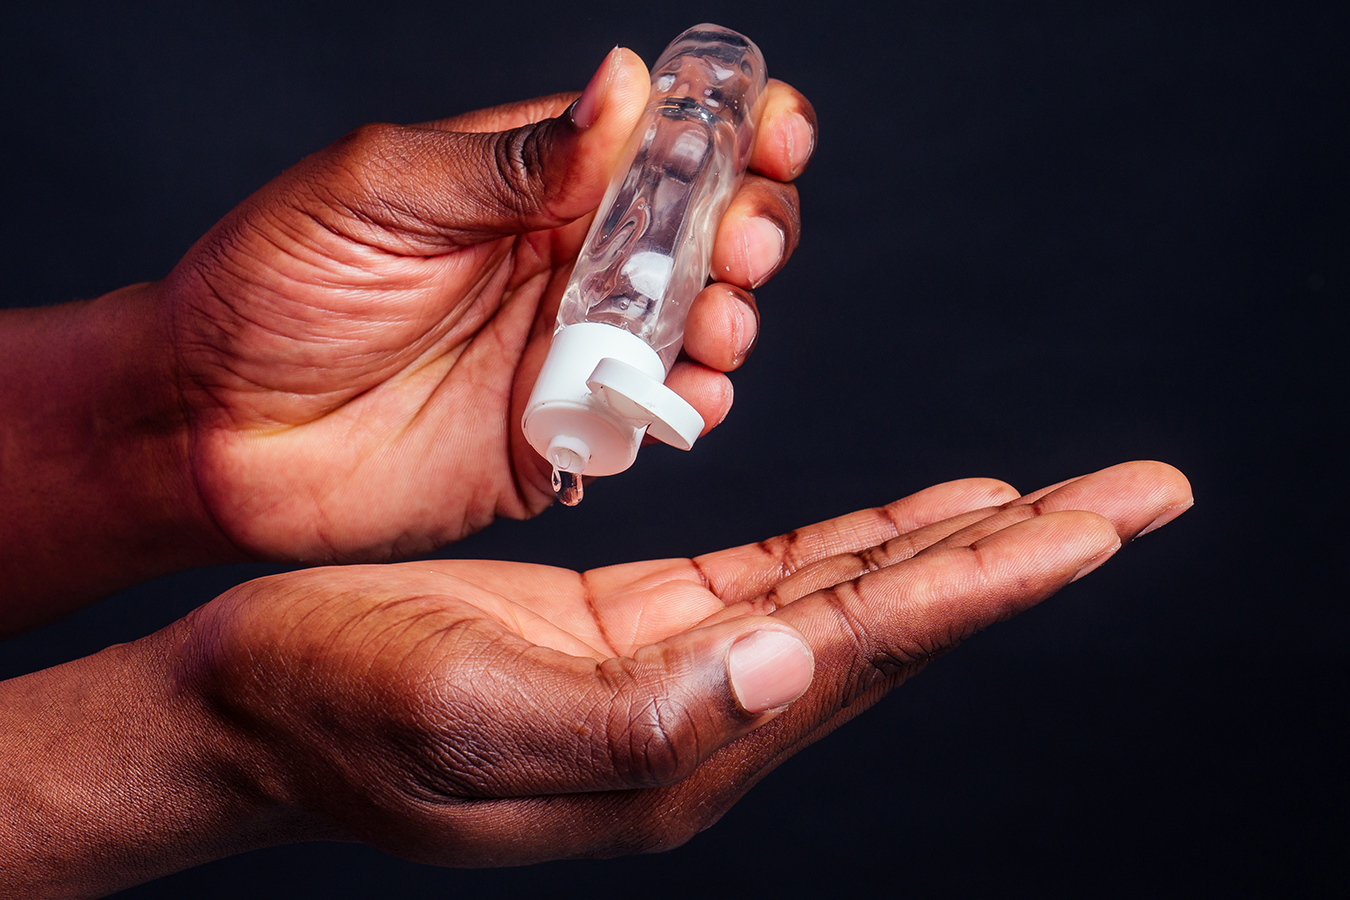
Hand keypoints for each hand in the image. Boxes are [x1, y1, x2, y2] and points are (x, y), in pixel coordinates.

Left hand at [157, 48, 813, 562]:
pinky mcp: (561, 435)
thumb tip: (625, 87)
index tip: (772, 133)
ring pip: (696, 324)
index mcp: (532, 182)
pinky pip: (652, 417)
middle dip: (751, 226)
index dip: (733, 127)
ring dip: (731, 315)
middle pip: (703, 232)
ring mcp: (568, 351)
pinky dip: (690, 405)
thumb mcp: (381, 190)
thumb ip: (512, 158)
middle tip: (739, 243)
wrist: (207, 429)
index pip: (660, 140)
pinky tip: (689, 393)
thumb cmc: (271, 288)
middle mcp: (566, 262)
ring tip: (716, 320)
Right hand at [174, 461, 1189, 864]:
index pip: (873, 647)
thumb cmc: (335, 706)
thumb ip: (642, 716)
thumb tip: (793, 665)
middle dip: (1026, 558)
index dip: (991, 580)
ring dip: (963, 546)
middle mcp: (708, 719)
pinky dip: (863, 543)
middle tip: (1143, 500)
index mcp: (680, 748)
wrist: (250, 710)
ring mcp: (681, 673)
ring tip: (1064, 506)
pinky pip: (784, 580)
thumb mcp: (471, 715)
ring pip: (857, 598)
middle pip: (901, 622)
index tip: (1100, 526)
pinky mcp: (643, 628)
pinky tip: (922, 520)